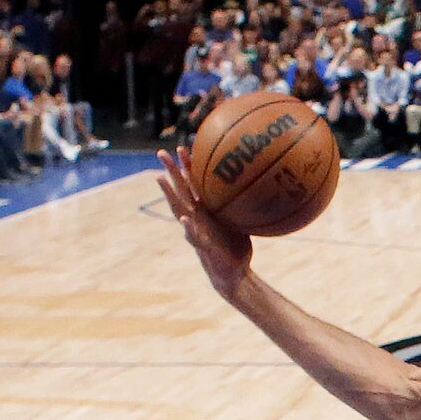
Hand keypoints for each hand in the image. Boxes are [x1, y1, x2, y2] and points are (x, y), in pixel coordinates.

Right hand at [156, 148, 252, 300]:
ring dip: (169, 194)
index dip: (187, 166)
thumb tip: (260, 186)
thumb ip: (242, 205)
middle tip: (161, 152)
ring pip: (178, 209)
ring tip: (160, 179)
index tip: (183, 147)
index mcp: (204, 209)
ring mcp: (196, 231)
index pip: (192, 183)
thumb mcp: (240, 220)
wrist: (234, 273)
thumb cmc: (236, 244)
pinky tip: (184, 219)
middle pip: (179, 190)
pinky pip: (194, 236)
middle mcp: (196, 217)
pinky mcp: (202, 247)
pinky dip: (188, 227)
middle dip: (170, 172)